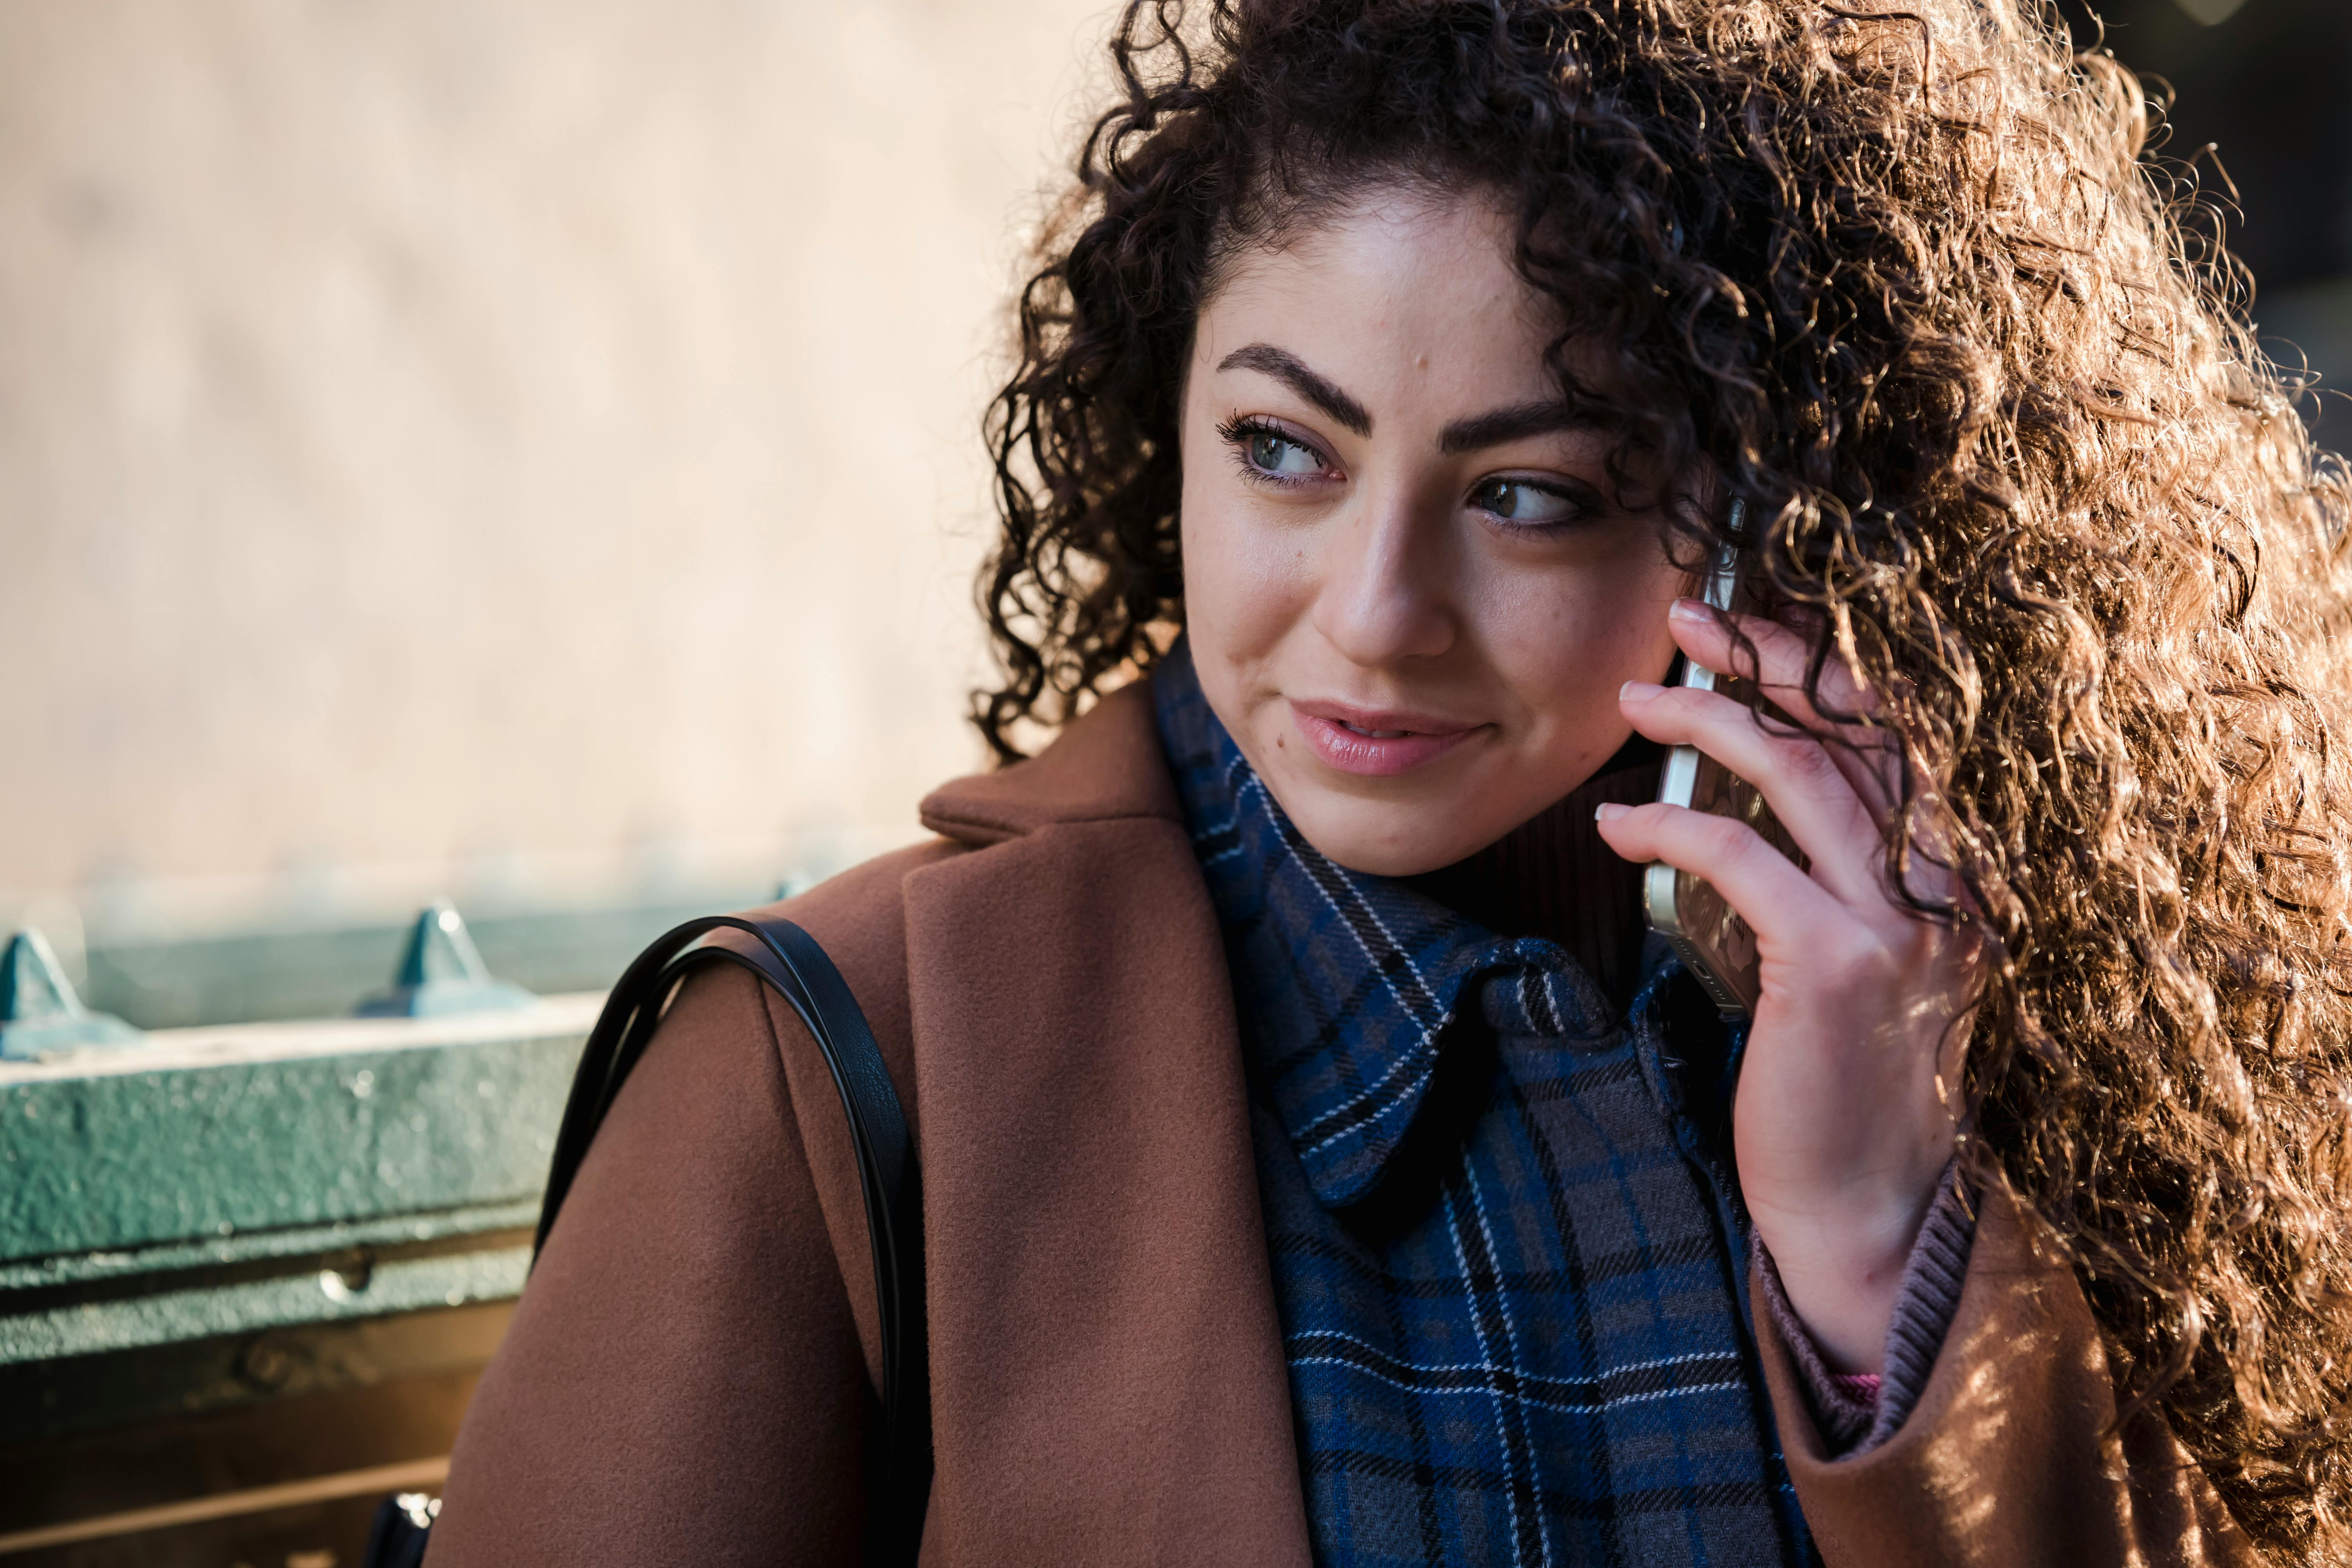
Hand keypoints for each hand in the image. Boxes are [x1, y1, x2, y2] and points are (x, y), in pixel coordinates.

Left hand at [1593, 598, 1976, 1373]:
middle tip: (1682, 617)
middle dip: (1766, 656)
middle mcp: (1943, 883)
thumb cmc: (1841, 1085)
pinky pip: (1743, 856)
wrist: (1872, 1207)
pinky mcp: (1835, 965)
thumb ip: (1820, 880)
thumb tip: (1740, 802)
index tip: (1748, 621)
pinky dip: (1671, 823)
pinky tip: (1616, 821)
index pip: (1891, 732)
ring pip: (1800, 772)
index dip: (1819, 663)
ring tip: (1632, 699)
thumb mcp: (1844, 961)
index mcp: (1951, 874)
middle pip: (1853, 726)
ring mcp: (1897, 922)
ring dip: (1709, 719)